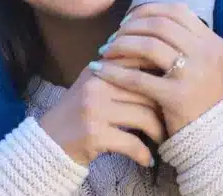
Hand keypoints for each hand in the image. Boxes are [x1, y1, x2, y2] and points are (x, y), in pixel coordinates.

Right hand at [38, 64, 165, 168]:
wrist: (50, 139)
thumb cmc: (79, 112)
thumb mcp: (94, 85)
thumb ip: (118, 73)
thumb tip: (158, 63)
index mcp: (98, 69)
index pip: (137, 62)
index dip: (160, 75)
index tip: (172, 88)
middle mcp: (96, 84)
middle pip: (146, 91)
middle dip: (164, 108)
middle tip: (172, 120)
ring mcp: (95, 108)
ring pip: (145, 117)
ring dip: (158, 133)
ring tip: (161, 140)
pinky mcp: (95, 134)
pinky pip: (133, 143)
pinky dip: (144, 155)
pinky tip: (147, 159)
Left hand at [93, 4, 222, 136]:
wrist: (216, 138)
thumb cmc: (201, 98)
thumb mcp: (203, 63)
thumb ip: (183, 40)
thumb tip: (145, 17)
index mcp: (212, 42)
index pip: (176, 11)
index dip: (147, 11)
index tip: (128, 20)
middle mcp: (206, 53)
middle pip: (159, 25)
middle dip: (130, 27)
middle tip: (112, 36)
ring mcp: (193, 74)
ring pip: (149, 45)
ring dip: (121, 44)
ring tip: (106, 50)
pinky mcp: (177, 97)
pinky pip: (138, 78)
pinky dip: (114, 72)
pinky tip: (99, 71)